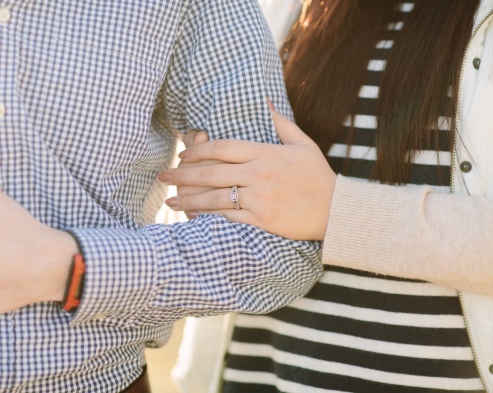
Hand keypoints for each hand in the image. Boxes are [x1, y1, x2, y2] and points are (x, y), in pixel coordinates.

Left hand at [158, 110, 336, 239]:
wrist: (336, 211)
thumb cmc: (318, 176)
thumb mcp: (302, 144)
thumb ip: (280, 123)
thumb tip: (265, 101)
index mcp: (266, 153)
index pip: (223, 147)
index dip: (198, 150)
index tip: (182, 153)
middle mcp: (259, 174)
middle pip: (211, 172)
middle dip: (182, 174)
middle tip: (162, 176)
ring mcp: (259, 198)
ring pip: (214, 197)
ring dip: (188, 200)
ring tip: (169, 201)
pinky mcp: (262, 220)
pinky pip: (228, 217)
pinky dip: (208, 218)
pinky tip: (192, 218)